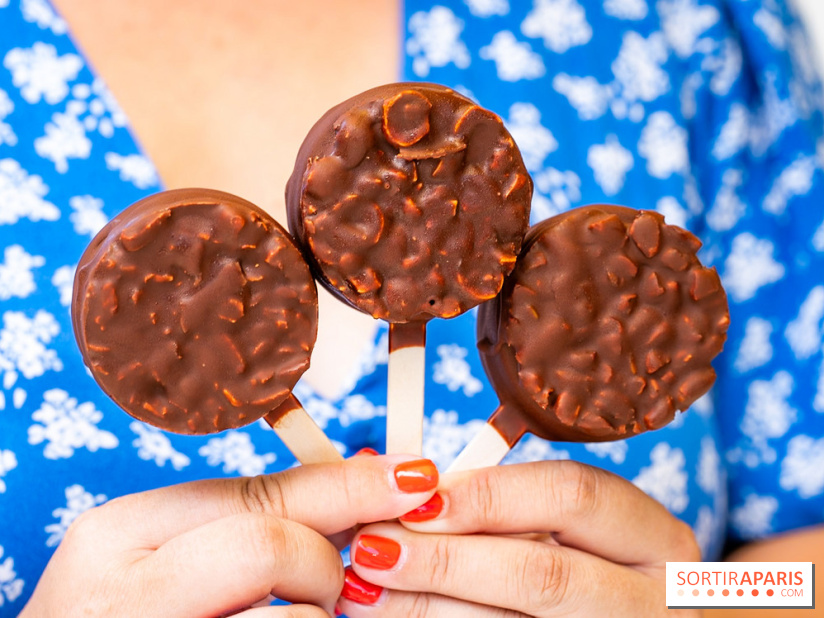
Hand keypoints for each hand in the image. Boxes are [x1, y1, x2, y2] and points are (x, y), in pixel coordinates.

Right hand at [20, 454, 438, 617]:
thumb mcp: (155, 563)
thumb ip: (239, 525)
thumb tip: (359, 489)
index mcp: (119, 533)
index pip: (260, 494)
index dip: (348, 485)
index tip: (413, 476)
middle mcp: (125, 591)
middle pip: (274, 545)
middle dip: (325, 567)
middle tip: (329, 588)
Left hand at [337, 460, 699, 616]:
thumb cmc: (599, 573)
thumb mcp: (585, 534)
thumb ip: (518, 510)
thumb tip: (419, 486)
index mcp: (655, 540)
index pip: (574, 495)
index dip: (489, 495)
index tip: (418, 499)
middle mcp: (655, 600)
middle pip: (543, 572)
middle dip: (446, 560)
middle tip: (373, 548)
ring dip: (429, 606)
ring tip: (366, 591)